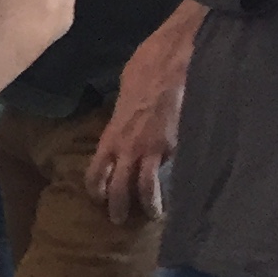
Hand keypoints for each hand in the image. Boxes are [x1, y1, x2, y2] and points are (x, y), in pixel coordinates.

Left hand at [86, 7, 199, 223]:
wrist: (176, 56)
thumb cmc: (148, 65)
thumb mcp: (125, 91)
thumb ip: (123, 114)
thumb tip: (126, 121)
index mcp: (112, 132)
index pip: (97, 170)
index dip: (96, 187)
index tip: (98, 199)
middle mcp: (130, 145)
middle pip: (119, 186)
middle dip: (118, 206)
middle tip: (119, 220)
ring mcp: (156, 147)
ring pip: (147, 186)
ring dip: (148, 204)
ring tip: (153, 216)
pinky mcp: (180, 144)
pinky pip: (174, 169)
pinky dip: (175, 182)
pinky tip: (181, 191)